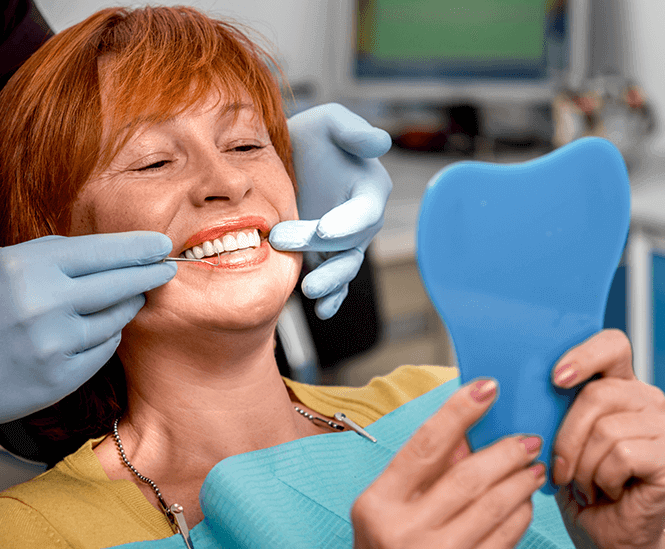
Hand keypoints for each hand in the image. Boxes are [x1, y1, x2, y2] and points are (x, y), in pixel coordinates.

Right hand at [0, 232, 174, 450]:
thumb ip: (46, 259)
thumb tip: (98, 255)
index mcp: (27, 266)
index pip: (102, 251)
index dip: (137, 248)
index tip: (159, 244)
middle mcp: (46, 303)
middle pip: (120, 283)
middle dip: (149, 273)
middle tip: (166, 267)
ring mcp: (55, 344)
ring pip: (116, 318)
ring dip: (126, 306)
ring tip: (128, 298)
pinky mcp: (60, 378)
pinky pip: (103, 350)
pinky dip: (105, 337)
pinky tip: (98, 330)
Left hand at [269, 103, 391, 318]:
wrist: (284, 158)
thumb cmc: (312, 136)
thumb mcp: (329, 122)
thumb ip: (353, 132)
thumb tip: (380, 142)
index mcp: (369, 189)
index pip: (365, 211)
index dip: (348, 222)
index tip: (324, 230)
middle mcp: (361, 220)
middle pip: (350, 244)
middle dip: (323, 250)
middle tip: (283, 242)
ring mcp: (344, 242)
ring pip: (344, 268)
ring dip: (330, 282)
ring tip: (309, 291)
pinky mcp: (325, 257)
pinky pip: (334, 282)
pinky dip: (332, 298)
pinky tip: (321, 310)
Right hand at [349, 379, 546, 548]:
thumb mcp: (387, 513)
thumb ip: (422, 474)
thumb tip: (467, 432)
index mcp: (377, 505)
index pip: (424, 445)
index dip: (458, 411)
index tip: (486, 387)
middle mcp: (404, 532)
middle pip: (468, 475)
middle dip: (504, 450)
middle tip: (527, 438)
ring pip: (494, 504)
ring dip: (520, 478)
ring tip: (532, 465)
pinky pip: (507, 535)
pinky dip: (521, 511)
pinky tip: (525, 500)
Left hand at [549, 329, 664, 548]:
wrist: (601, 535)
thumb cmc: (574, 484)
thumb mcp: (553, 437)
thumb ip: (547, 406)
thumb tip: (511, 386)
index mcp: (617, 384)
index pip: (611, 344)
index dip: (584, 355)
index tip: (556, 378)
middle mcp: (647, 398)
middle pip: (597, 393)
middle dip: (566, 437)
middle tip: (562, 468)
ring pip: (606, 429)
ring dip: (584, 466)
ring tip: (588, 483)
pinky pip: (622, 455)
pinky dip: (603, 479)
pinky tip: (608, 491)